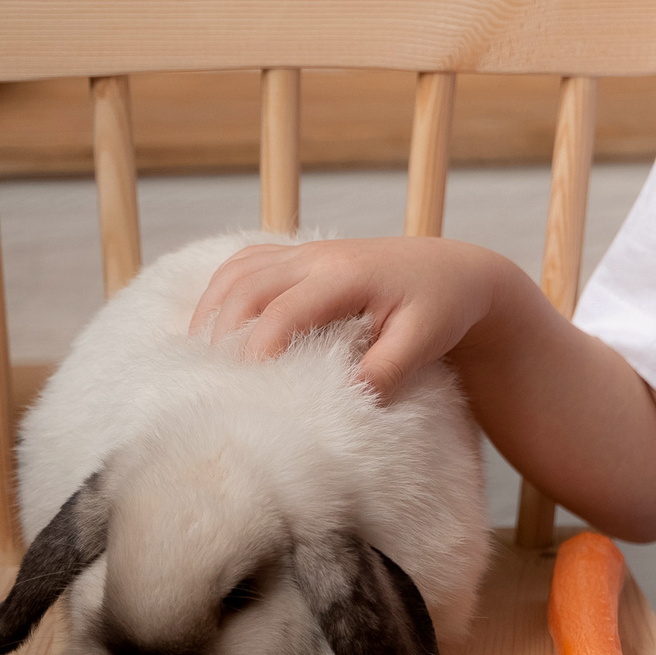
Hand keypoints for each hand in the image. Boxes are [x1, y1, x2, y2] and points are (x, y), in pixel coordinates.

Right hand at [188, 236, 498, 396]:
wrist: (455, 272)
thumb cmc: (440, 309)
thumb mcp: (422, 343)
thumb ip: (382, 372)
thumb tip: (340, 402)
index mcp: (347, 275)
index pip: (283, 311)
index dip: (258, 350)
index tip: (246, 389)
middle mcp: (319, 256)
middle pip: (246, 286)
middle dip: (221, 333)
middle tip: (210, 380)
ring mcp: (307, 252)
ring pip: (238, 271)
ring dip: (213, 310)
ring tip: (200, 357)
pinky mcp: (301, 255)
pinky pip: (246, 263)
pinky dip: (221, 291)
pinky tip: (214, 326)